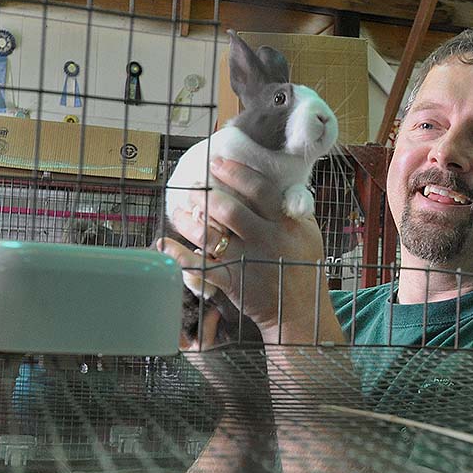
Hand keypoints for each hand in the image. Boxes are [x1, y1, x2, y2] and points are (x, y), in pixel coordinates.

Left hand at [159, 157, 341, 343]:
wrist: (301, 310)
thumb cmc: (303, 267)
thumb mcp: (308, 233)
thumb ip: (293, 207)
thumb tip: (275, 180)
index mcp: (286, 223)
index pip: (259, 189)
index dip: (235, 173)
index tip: (216, 163)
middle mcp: (267, 238)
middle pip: (229, 209)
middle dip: (204, 195)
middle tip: (192, 189)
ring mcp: (249, 260)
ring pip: (211, 235)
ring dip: (188, 221)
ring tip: (178, 212)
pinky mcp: (234, 281)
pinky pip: (201, 266)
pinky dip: (179, 255)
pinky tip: (164, 244)